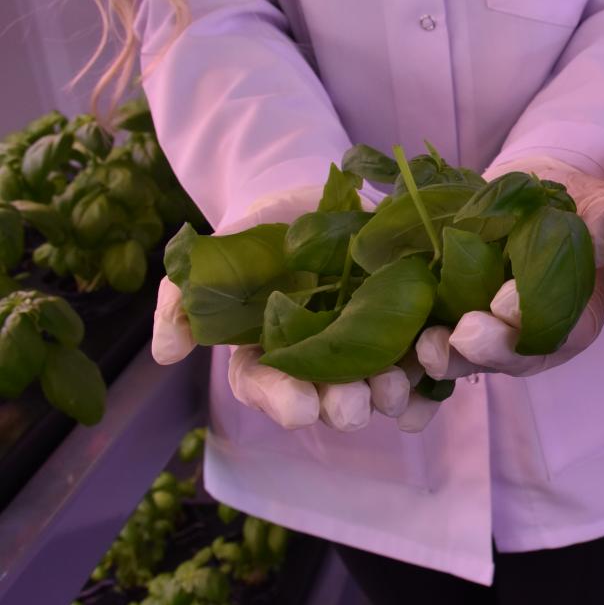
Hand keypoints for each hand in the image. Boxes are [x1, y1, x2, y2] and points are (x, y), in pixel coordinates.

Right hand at [151, 186, 440, 432]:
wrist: (309, 197)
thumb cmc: (255, 234)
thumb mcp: (214, 256)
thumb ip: (182, 300)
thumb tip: (168, 351)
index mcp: (270, 356)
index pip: (268, 390)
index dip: (281, 401)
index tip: (295, 407)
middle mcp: (321, 365)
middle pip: (329, 401)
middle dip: (341, 406)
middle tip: (350, 402)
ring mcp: (367, 349)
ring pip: (378, 390)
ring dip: (387, 395)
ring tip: (392, 384)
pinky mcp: (407, 328)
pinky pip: (423, 367)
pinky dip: (431, 383)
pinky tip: (434, 379)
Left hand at [414, 155, 603, 377]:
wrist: (540, 192)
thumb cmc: (582, 206)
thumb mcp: (603, 208)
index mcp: (575, 320)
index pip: (557, 336)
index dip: (531, 326)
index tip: (506, 304)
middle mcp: (530, 336)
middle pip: (508, 357)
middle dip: (484, 349)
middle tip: (462, 334)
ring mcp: (489, 329)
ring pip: (465, 356)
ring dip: (444, 357)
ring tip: (425, 345)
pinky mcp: (452, 314)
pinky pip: (431, 336)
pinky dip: (412, 344)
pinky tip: (392, 338)